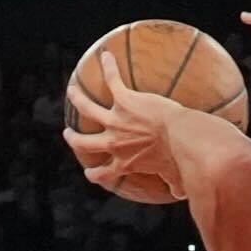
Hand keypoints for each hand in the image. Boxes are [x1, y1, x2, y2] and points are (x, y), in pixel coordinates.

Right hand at [61, 53, 198, 200]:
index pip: (102, 174)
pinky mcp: (126, 100)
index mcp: (125, 164)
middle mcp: (115, 143)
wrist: (182, 137)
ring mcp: (117, 120)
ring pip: (88, 108)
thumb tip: (181, 194)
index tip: (90, 171)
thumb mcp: (174, 178)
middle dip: (74, 139)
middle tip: (69, 133)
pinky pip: (112, 80)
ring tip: (73, 92)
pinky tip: (107, 55)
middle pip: (85, 143)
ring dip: (78, 99)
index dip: (94, 174)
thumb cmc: (181, 160)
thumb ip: (174, 186)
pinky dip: (109, 67)